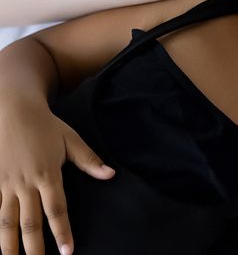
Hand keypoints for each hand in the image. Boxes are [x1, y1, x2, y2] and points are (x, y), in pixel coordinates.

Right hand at [0, 99, 113, 254]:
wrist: (12, 112)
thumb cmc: (45, 126)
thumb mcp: (71, 139)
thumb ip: (89, 160)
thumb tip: (110, 175)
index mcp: (47, 174)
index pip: (56, 210)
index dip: (62, 232)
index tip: (67, 252)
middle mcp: (25, 184)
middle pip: (29, 223)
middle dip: (33, 249)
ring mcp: (6, 186)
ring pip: (5, 223)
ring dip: (8, 246)